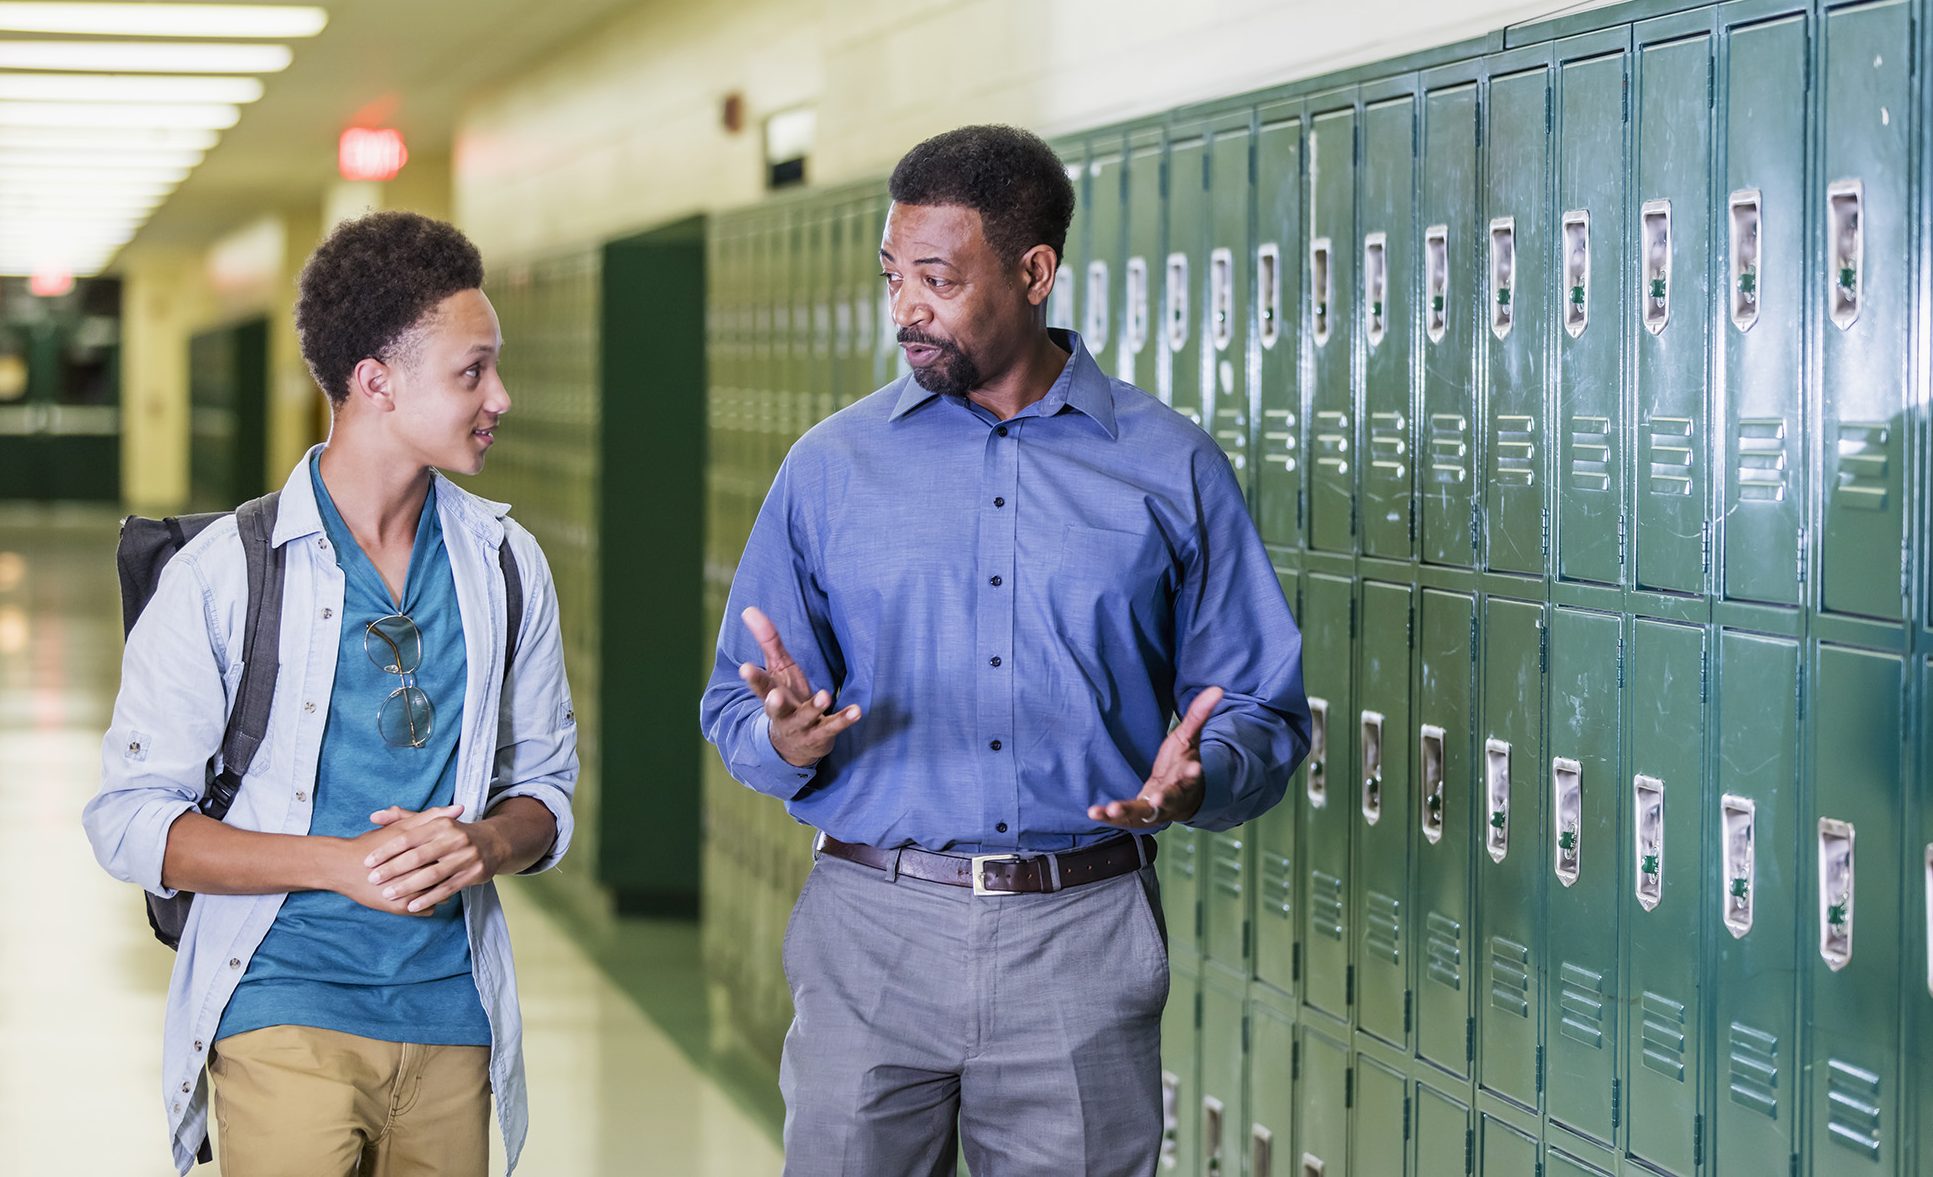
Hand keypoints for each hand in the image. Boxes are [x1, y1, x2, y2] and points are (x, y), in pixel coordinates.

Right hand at [323, 815, 461, 916]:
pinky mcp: (402, 910)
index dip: (453, 854)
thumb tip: (459, 808)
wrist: (343, 866)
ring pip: (439, 896)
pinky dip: (428, 902)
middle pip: (446, 878)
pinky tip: (424, 893)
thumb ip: (431, 817)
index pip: (449, 858)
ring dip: (441, 889)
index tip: (453, 851)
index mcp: (420, 855)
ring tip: (437, 880)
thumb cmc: (373, 843)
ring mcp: (410, 895)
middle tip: (447, 867)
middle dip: (449, 873)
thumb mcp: (402, 827)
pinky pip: (428, 909)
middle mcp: (416, 877)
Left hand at [350, 804, 507, 913]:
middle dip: (393, 869)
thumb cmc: (453, 834)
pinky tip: (412, 906)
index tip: (368, 861)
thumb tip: (373, 816)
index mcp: (441, 824)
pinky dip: (428, 898)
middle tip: (373, 879)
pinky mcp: (474, 873)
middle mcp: (455, 838)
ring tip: (388, 894)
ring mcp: (466, 857)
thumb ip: (403, 819)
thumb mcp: (432, 822)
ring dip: (408, 886)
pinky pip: (447, 888)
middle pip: (418, 856)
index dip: (387, 850)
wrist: (494, 843)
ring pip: (432, 874)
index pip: (408, 837)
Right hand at [738, 605, 861, 767]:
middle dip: (775, 703)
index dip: (753, 677)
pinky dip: (845, 719)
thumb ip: (767, 640)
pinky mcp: (823, 734)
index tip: (745, 668)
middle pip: (776, 708)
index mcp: (771, 695)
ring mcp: (803, 726)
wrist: (795, 745)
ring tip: (824, 695)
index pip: (760, 685)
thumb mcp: (777, 669)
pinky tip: (857, 711)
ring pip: (806, 717)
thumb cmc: (786, 697)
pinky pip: (834, 726)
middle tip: (774, 695)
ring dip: (815, 707)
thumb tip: (748, 609)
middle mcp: (783, 714)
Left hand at [1087, 687, 1223, 829]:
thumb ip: (1199, 715)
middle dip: (1165, 799)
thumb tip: (1217, 688)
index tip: (1196, 768)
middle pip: (1170, 799)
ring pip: (1144, 813)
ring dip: (1128, 811)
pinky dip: (1108, 817)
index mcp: (1186, 778)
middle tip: (1158, 798)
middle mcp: (1173, 797)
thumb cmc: (1181, 764)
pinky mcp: (1137, 816)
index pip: (1192, 775)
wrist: (1179, 799)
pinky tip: (1094, 812)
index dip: (1193, 773)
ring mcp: (1155, 810)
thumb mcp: (1188, 738)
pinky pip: (1123, 818)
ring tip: (1113, 809)